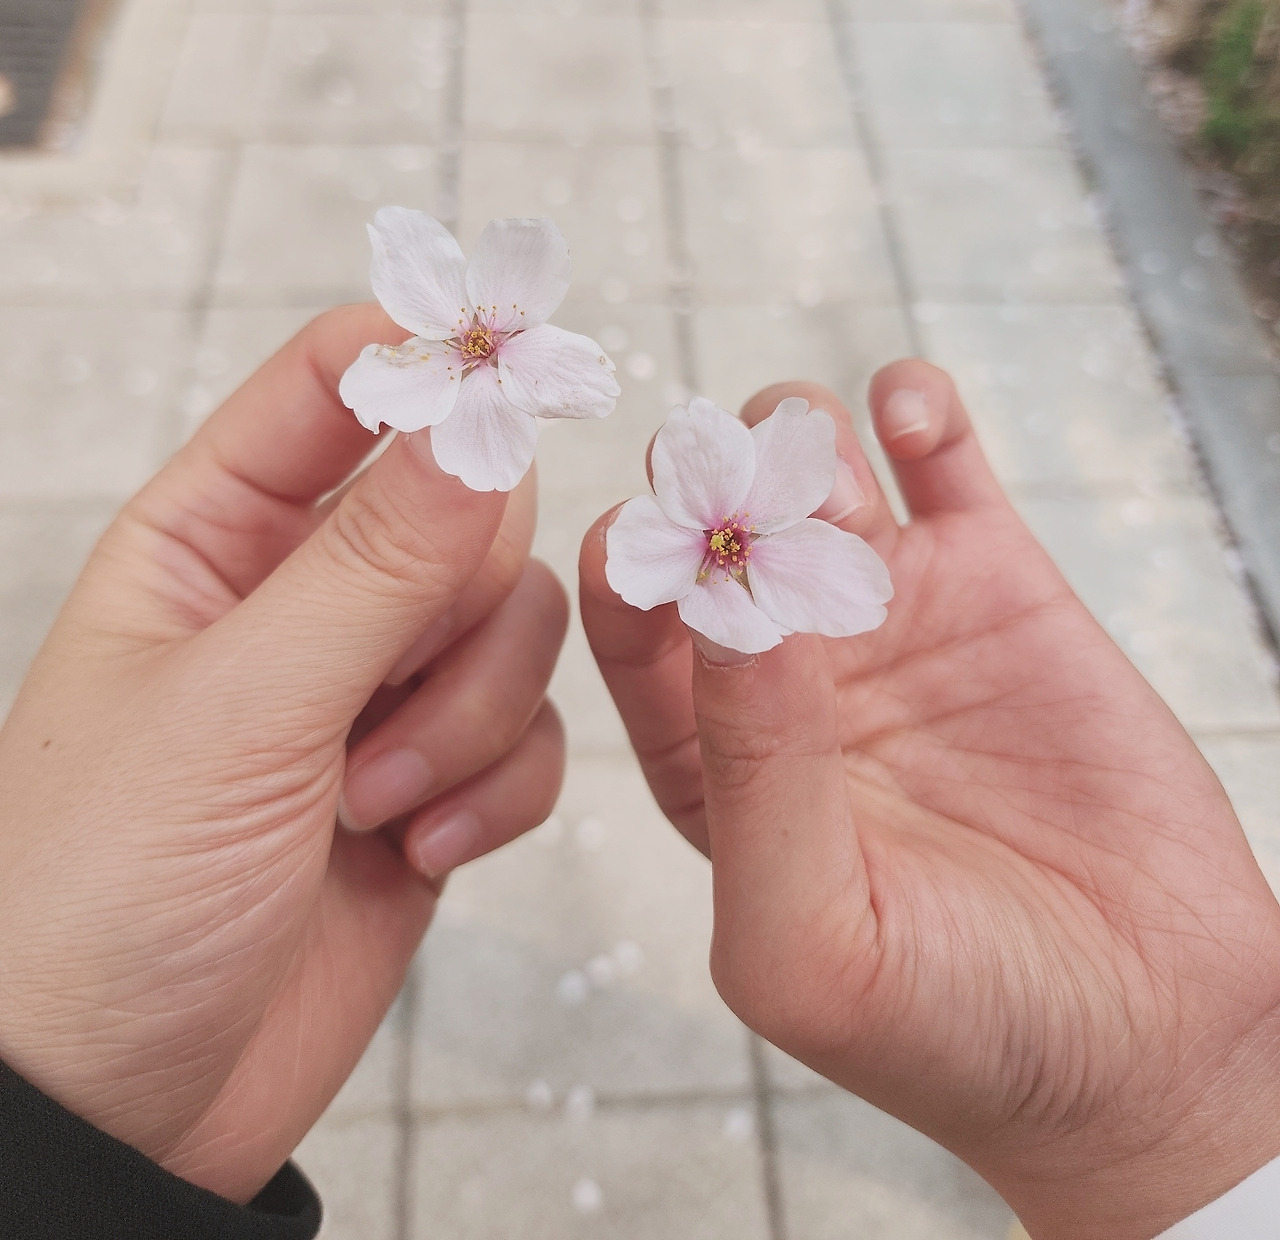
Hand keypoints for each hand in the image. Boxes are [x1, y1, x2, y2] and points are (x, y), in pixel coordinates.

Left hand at [0, 305, 566, 1202]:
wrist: (125, 1108)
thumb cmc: (105, 894)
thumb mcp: (240, 707)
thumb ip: (376, 561)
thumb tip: (480, 422)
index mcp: (218, 537)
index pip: (336, 390)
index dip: (428, 367)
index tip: (513, 370)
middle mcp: (307, 602)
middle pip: (465, 516)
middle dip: (454, 611)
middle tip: (384, 692)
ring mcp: (378, 694)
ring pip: (512, 632)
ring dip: (469, 721)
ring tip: (374, 807)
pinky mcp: (437, 783)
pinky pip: (531, 736)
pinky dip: (496, 791)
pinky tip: (420, 854)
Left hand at [579, 362, 1279, 1239]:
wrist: (1145, 1043)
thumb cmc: (954, 1026)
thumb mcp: (811, 938)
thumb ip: (753, 778)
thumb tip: (728, 611)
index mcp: (708, 757)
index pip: (630, 629)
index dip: (622, 569)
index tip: (638, 539)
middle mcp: (785, 674)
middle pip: (710, 527)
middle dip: (706, 484)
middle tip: (735, 486)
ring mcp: (890, 620)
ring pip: (810, 473)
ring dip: (798, 444)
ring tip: (827, 496)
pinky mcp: (996, 588)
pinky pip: (941, 465)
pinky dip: (914, 412)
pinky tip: (903, 411)